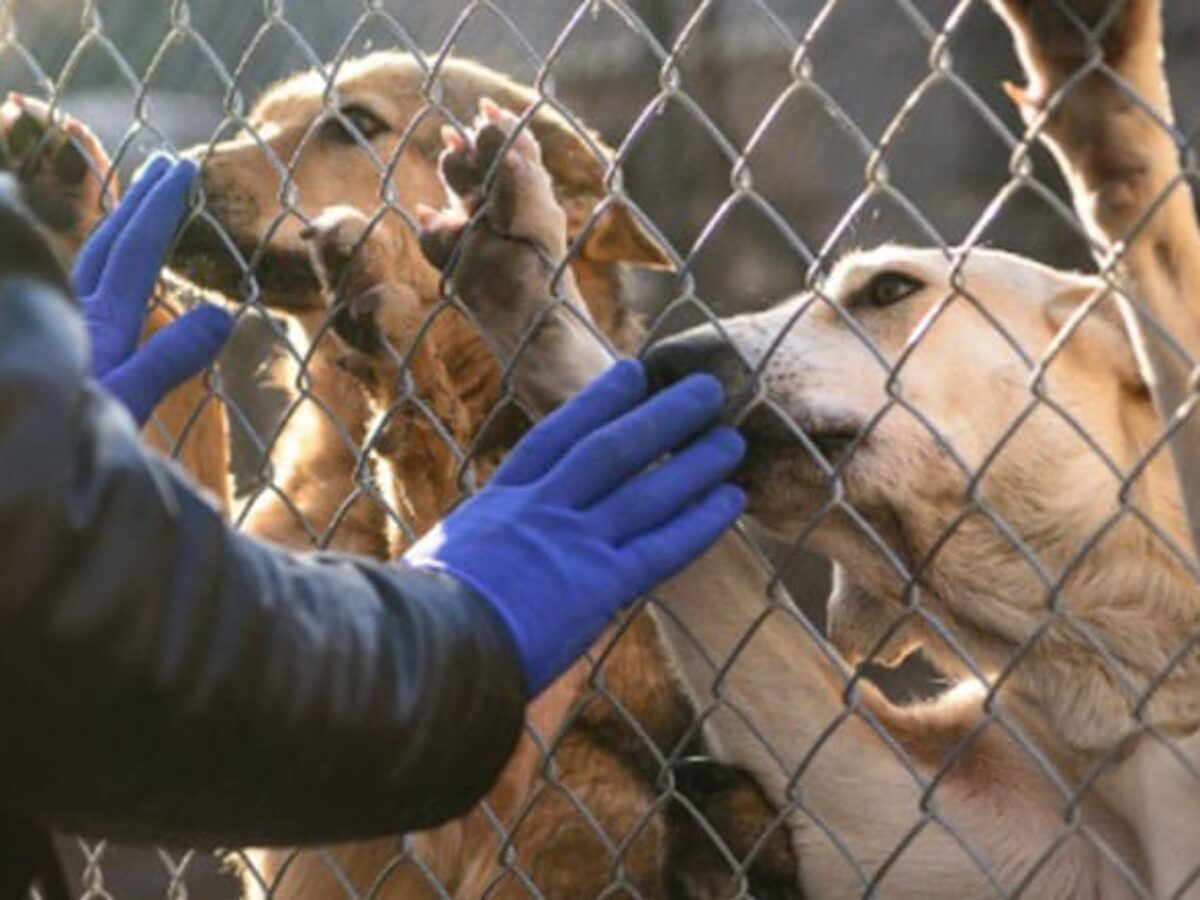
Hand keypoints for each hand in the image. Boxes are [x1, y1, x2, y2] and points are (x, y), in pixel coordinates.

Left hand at [74, 156, 231, 424]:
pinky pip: (76, 290)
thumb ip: (170, 358)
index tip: (181, 169)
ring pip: (88, 264)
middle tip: (165, 165)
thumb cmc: (61, 441)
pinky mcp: (49, 344)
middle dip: (139, 203)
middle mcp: (73, 315)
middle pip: (108, 245)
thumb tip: (224, 313)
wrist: (8, 467)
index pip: (134, 251)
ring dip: (117, 231)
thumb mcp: (125, 403)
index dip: (159, 208)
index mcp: (98, 323)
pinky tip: (102, 279)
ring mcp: (58, 328)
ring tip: (137, 208)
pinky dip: (99, 270)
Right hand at [404, 360, 745, 696]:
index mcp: (498, 505)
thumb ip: (465, 557)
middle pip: (611, 449)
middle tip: (705, 391)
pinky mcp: (597, 586)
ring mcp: (571, 544)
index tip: (632, 374)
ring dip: (693, 462)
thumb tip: (459, 567)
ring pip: (644, 489)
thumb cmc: (408, 622)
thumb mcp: (433, 569)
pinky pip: (661, 547)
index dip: (597, 402)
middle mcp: (540, 512)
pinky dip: (700, 521)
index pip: (553, 439)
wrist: (417, 650)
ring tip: (733, 437)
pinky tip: (733, 501)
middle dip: (661, 417)